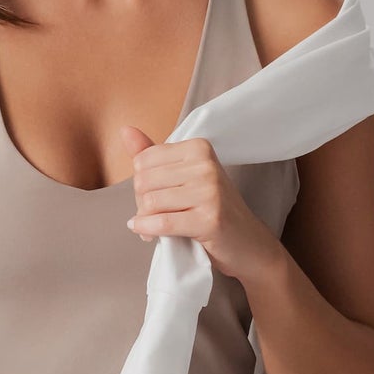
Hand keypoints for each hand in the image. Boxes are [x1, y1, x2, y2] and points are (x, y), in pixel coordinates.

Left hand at [120, 126, 282, 285]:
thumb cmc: (213, 209)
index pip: (143, 160)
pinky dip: (148, 230)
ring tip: (155, 227)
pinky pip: (162, 223)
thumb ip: (153, 155)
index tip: (155, 196)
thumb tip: (125, 130)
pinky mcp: (209, 220)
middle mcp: (205, 165)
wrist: (248, 243)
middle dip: (142, 202)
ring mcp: (209, 192)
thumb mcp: (185, 176)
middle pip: (143, 181)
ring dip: (145, 220)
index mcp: (198, 148)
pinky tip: (147, 234)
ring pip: (150, 202)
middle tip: (155, 215)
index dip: (142, 183)